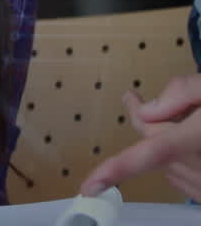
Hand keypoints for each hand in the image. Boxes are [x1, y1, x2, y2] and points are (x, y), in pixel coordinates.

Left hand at [82, 76, 200, 199]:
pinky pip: (185, 177)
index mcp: (200, 138)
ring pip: (168, 163)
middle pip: (154, 146)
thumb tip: (147, 110)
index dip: (117, 169)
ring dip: (168, 142)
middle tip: (135, 97)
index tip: (89, 186)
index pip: (152, 153)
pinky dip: (185, 160)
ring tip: (195, 123)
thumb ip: (183, 91)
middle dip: (146, 121)